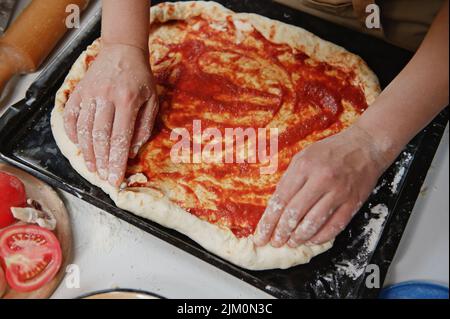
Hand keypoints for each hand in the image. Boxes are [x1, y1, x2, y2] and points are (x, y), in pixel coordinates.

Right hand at [63, 43, 157, 186]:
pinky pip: (70, 118)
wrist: (122, 51)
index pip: (120, 138)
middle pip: (100, 137)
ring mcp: (89, 94)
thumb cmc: (141, 79)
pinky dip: (73, 135)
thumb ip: (144, 127)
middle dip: (102, 162)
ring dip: (87, 153)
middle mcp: (105, 97)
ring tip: (92, 169)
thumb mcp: (152, 101)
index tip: (115, 179)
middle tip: (104, 178)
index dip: (116, 162)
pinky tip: (80, 147)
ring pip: (83, 130)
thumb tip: (131, 152)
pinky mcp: (77, 92)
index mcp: (127, 100)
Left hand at [253, 125, 388, 246]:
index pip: (281, 199)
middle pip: (294, 213)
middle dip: (281, 232)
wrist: (366, 146)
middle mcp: (320, 179)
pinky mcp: (353, 202)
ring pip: (313, 222)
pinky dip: (321, 236)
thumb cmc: (331, 151)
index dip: (269, 220)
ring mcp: (338, 192)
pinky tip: (312, 240)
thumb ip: (289, 178)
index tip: (261, 234)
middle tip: (275, 243)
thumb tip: (276, 204)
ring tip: (291, 243)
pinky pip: (335, 225)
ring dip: (299, 237)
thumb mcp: (304, 156)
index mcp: (304, 166)